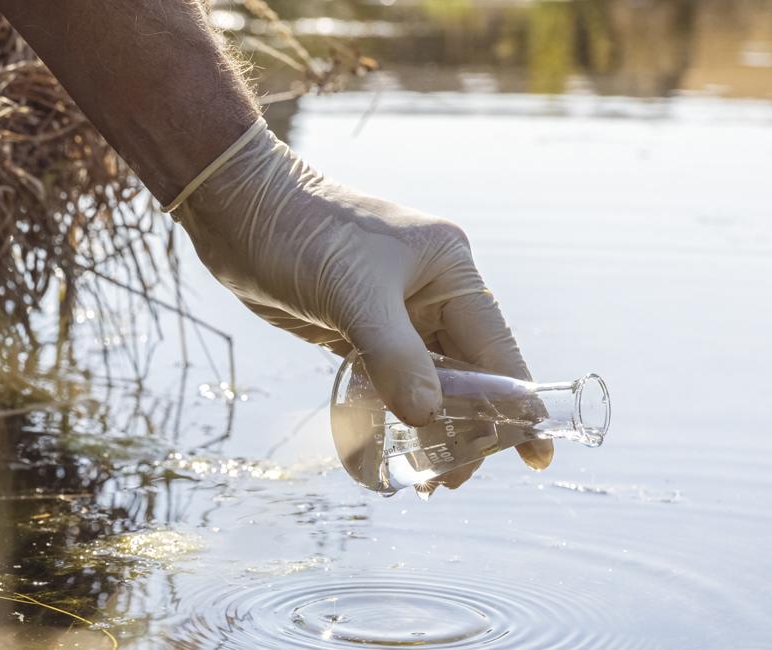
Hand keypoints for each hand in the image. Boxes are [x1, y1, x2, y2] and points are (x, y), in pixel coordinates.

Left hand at [174, 123, 553, 485]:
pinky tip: (395, 447)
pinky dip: (397, 413)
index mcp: (449, 270)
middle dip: (467, 427)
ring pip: (431, 381)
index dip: (516, 403)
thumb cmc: (300, 234)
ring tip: (426, 479)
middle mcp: (432, 292)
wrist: (237, 209)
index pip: (496, 348)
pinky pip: (392, 380)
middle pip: (468, 373)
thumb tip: (429, 417)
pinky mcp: (361, 328)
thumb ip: (394, 357)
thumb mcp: (352, 294)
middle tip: (450, 480)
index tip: (534, 454)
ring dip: (431, 427)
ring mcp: (397, 312)